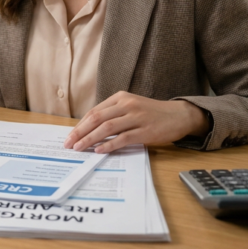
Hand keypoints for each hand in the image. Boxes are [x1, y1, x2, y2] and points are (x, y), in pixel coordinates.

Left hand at [63, 91, 209, 153]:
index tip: (70, 136)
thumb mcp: (130, 106)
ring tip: (79, 148)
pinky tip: (99, 150)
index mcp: (120, 97)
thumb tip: (90, 129)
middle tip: (69, 144)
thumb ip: (113, 114)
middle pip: (97, 118)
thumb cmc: (151, 113)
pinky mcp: (145, 130)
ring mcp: (136, 117)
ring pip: (107, 128)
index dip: (80, 125)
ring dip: (90, 139)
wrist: (178, 115)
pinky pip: (123, 138)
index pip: (94, 111)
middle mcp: (127, 104)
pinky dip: (109, 145)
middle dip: (80, 132)